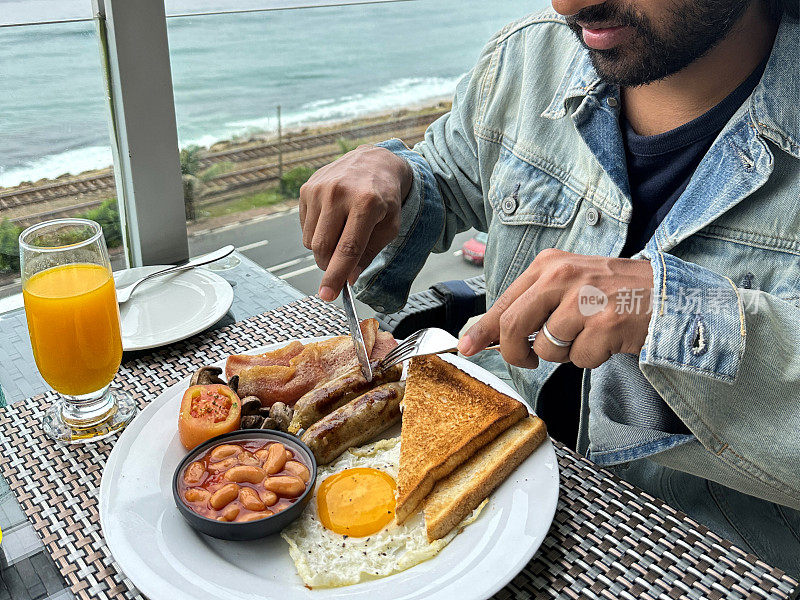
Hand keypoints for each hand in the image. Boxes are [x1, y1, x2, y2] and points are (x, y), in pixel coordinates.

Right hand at [299, 144, 411, 300]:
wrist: (375, 161)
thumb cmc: (385, 197)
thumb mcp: (389, 226)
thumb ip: (369, 253)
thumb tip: (348, 278)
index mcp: (366, 203)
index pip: (347, 248)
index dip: (336, 275)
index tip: (327, 295)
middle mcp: (339, 193)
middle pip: (323, 248)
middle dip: (329, 266)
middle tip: (341, 266)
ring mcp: (320, 189)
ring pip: (310, 241)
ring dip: (323, 249)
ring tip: (341, 234)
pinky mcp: (307, 188)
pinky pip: (304, 227)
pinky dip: (316, 233)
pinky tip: (333, 219)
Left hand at [458, 249, 653, 368]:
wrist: (666, 293)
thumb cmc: (613, 292)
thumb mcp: (568, 282)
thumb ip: (534, 303)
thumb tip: (495, 334)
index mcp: (548, 265)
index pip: (503, 303)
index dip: (481, 329)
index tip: (468, 346)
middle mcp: (562, 277)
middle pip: (513, 326)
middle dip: (515, 353)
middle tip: (527, 361)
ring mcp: (584, 300)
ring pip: (547, 348)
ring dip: (564, 353)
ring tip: (587, 334)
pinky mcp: (605, 323)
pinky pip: (579, 359)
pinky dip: (591, 357)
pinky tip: (606, 339)